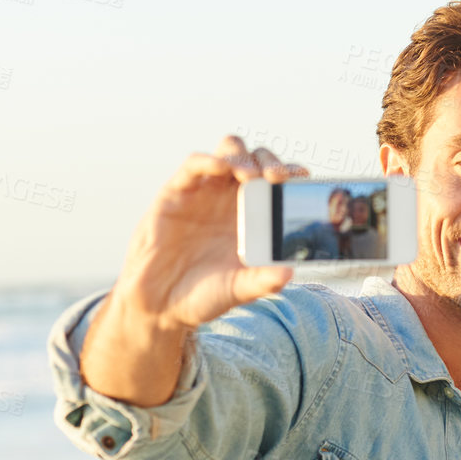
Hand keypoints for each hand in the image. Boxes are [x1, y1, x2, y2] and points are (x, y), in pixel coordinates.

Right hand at [81, 137, 305, 405]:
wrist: (159, 306)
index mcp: (253, 217)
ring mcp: (204, 193)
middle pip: (256, 160)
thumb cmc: (202, 296)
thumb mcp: (238, 290)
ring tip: (252, 177)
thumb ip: (263, 281)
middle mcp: (230, 199)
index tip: (301, 180)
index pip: (277, 183)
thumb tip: (288, 272)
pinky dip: (209, 160)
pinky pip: (193, 166)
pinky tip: (221, 168)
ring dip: (243, 157)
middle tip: (277, 178)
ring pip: (228, 152)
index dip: (291, 174)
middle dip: (270, 161)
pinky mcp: (175, 193)